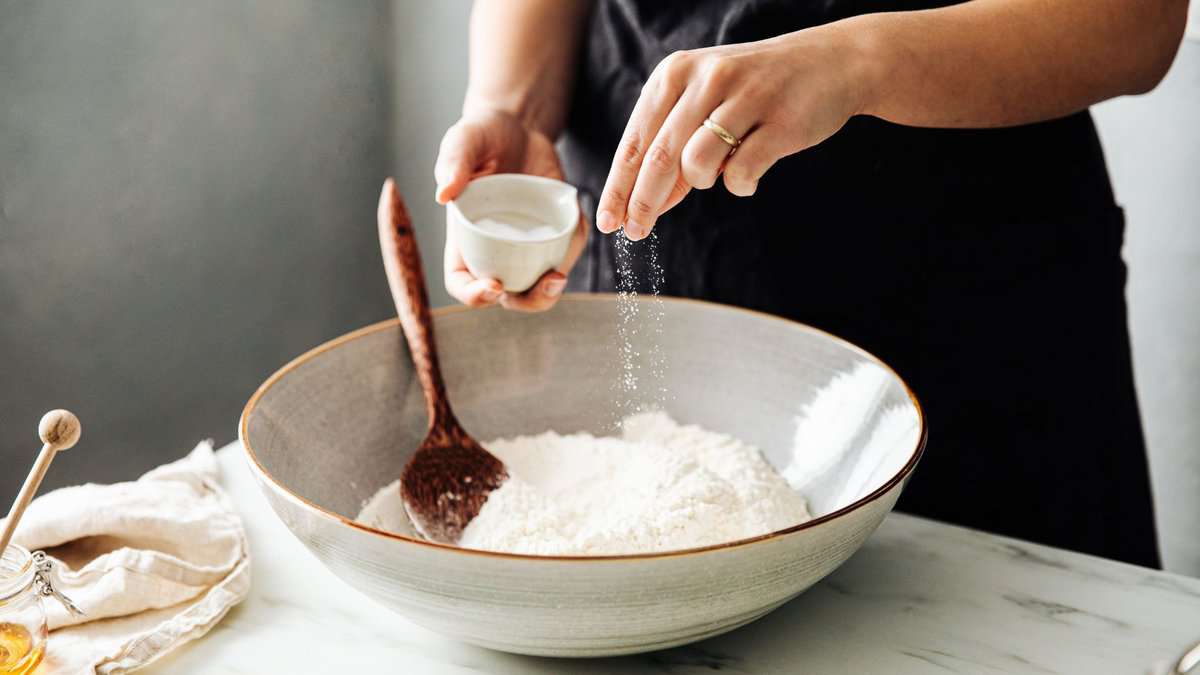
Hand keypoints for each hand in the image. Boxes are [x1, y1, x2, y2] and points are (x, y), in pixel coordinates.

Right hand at [434, 108, 587, 310]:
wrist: (517, 126)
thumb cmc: (481, 136)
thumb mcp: (463, 141)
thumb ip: (453, 163)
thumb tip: (443, 194)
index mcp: (464, 238)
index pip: (462, 282)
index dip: (474, 296)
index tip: (494, 286)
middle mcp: (494, 249)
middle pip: (508, 296)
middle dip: (528, 301)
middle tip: (547, 283)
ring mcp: (525, 245)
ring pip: (539, 283)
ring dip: (553, 289)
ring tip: (560, 273)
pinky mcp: (552, 232)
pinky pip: (565, 251)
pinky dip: (574, 246)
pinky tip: (579, 224)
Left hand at [595, 25, 867, 239]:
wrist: (833, 63)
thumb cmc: (757, 90)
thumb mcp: (704, 103)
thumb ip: (673, 147)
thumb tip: (644, 205)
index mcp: (676, 73)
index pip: (635, 142)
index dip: (617, 187)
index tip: (608, 222)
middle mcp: (706, 78)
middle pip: (658, 159)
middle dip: (642, 203)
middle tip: (635, 232)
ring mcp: (745, 97)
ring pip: (696, 165)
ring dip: (702, 182)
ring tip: (720, 171)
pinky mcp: (780, 121)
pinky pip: (741, 174)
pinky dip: (739, 184)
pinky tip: (749, 173)